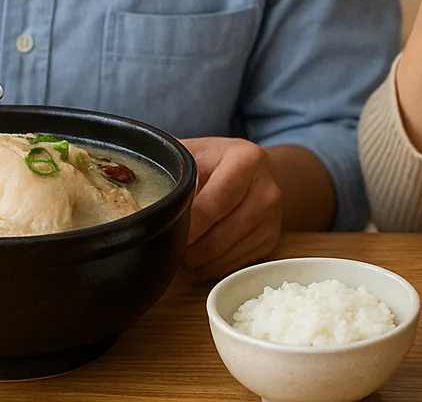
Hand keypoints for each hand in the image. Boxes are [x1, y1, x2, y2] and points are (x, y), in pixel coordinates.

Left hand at [182, 137, 282, 279]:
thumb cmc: (211, 162)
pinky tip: (199, 254)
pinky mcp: (271, 240)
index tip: (168, 232)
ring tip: (182, 249)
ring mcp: (273, 218)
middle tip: (170, 245)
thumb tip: (148, 204)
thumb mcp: (192, 154)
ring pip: (227, 254)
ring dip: (198, 260)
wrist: (249, 171)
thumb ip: (173, 172)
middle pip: (223, 233)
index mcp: (247, 159)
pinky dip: (212, 266)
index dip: (191, 222)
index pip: (217, 200)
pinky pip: (235, 265)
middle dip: (191, 246)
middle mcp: (267, 189)